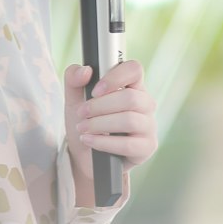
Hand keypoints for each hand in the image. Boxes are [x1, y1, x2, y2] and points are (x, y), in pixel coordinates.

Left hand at [64, 60, 157, 206]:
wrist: (84, 154)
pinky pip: (129, 144)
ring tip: (82, 129)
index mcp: (131, 86)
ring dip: (100, 124)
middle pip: (130, 98)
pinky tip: (89, 140)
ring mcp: (148, 125)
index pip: (134, 69)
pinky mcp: (147, 147)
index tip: (94, 90)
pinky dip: (104, 142)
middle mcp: (144, 103)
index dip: (115, 77)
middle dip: (100, 106)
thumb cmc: (85, 121)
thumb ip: (74, 78)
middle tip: (81, 113)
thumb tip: (86, 70)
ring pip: (129, 120)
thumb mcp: (74, 98)